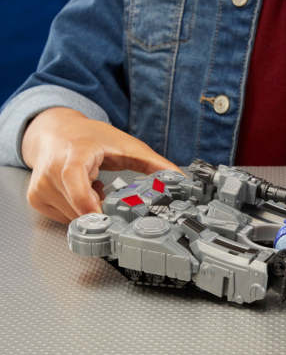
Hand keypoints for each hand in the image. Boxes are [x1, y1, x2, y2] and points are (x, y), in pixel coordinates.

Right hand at [22, 107, 181, 223]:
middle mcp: (51, 171)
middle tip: (108, 192)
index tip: (107, 223)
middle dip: (100, 209)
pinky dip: (77, 210)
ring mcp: (39, 187)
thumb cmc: (91, 137)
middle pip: (78, 209)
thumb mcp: (126, 146)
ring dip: (89, 210)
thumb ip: (154, 164)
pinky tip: (81, 191)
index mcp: (73, 155)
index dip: (91, 207)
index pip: (76, 186)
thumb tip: (180, 180)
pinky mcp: (36, 198)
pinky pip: (63, 218)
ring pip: (72, 217)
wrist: (56, 132)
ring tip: (93, 186)